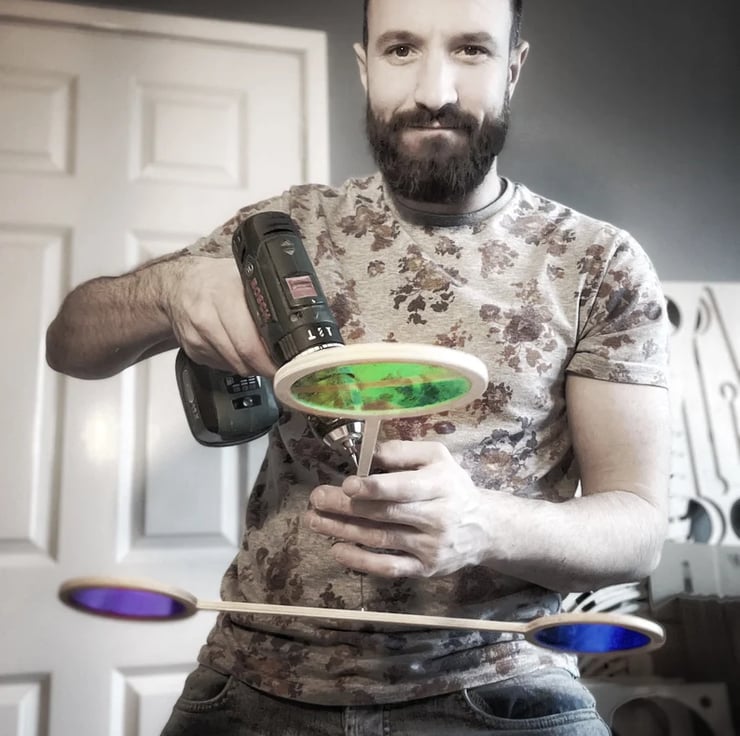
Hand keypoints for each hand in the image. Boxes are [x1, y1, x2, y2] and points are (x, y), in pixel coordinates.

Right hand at [162, 256, 275, 375]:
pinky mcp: (192, 350)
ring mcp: (197, 337)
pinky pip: (222, 366)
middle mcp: (206, 317)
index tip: (287, 364)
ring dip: (252, 366)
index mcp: (223, 296)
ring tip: (262, 357)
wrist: (178, 286)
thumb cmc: (214, 280)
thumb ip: (265, 300)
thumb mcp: (243, 279)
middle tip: (281, 367)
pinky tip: (239, 350)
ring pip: (234, 366)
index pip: (249, 342)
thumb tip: (292, 326)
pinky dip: (236, 363)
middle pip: (243, 358)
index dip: (270, 359)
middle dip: (266, 367)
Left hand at [304, 440, 492, 577]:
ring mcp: (431, 547)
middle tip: (317, 499)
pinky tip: (337, 550)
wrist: (483, 527)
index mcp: (440, 485)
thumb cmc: (452, 485)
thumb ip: (402, 451)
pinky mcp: (425, 569)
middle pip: (385, 514)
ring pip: (381, 539)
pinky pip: (389, 567)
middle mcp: (438, 517)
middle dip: (346, 507)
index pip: (404, 488)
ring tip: (315, 521)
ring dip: (343, 531)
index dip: (374, 487)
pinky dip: (360, 561)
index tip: (347, 484)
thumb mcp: (436, 457)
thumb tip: (367, 454)